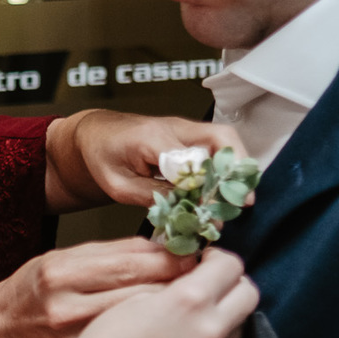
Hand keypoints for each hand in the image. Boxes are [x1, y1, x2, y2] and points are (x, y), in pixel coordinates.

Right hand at [0, 236, 196, 337]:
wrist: (6, 332)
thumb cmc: (39, 287)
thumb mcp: (67, 256)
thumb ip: (117, 252)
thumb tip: (170, 245)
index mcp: (63, 273)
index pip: (135, 262)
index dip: (175, 257)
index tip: (197, 253)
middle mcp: (69, 309)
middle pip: (148, 295)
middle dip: (185, 284)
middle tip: (205, 278)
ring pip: (152, 326)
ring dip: (182, 314)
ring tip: (191, 304)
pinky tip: (172, 332)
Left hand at [45, 110, 249, 210]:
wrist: (96, 134)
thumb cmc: (102, 155)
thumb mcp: (119, 185)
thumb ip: (153, 196)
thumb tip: (185, 209)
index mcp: (150, 138)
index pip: (189, 161)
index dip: (206, 185)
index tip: (214, 209)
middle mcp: (174, 128)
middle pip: (220, 138)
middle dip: (236, 169)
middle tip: (242, 201)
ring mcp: (186, 129)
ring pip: (225, 140)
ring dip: (237, 168)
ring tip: (239, 199)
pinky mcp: (192, 136)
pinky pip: (219, 147)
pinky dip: (229, 167)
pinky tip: (227, 191)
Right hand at [48, 247, 257, 337]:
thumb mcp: (134, 297)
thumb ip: (171, 282)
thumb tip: (190, 272)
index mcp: (190, 300)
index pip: (231, 265)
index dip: (217, 257)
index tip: (202, 260)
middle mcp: (212, 329)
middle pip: (249, 293)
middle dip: (232, 281)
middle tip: (208, 280)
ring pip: (241, 323)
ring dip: (226, 310)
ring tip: (195, 311)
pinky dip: (215, 336)